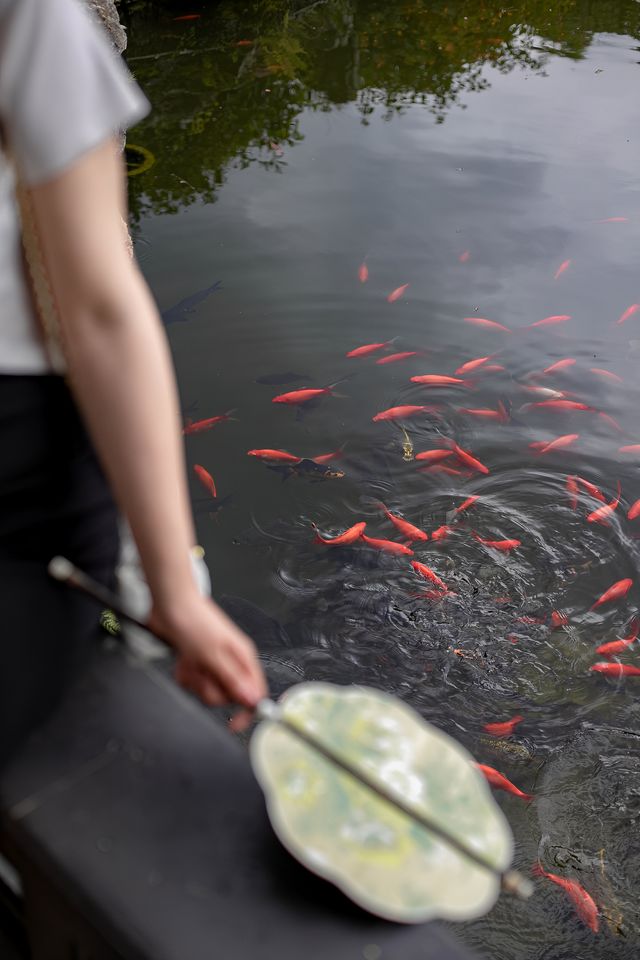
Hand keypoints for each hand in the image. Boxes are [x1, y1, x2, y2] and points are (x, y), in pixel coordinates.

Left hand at [149, 594, 267, 730]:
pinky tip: (184, 660)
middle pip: (227, 696)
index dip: (246, 711)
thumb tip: (252, 699)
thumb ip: (233, 678)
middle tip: (202, 671)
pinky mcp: (199, 663)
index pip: (255, 692)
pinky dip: (186, 674)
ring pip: (207, 690)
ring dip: (195, 679)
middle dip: (210, 687)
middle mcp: (231, 662)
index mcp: (243, 657)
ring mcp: (214, 663)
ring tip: (191, 661)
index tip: (233, 724)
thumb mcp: (213, 653)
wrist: (170, 606)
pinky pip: (194, 683)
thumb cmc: (194, 621)